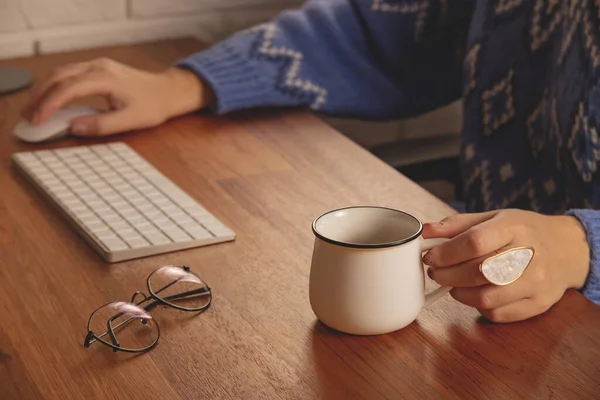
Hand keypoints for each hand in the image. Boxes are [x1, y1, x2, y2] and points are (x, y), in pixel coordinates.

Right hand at [22, 58, 214, 135]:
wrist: (168, 91)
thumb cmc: (154, 105)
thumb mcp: (130, 120)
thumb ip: (102, 125)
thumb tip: (74, 127)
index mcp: (106, 78)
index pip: (69, 88)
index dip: (50, 104)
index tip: (38, 119)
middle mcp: (99, 67)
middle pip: (59, 77)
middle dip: (41, 96)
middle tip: (28, 116)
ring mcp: (98, 65)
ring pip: (62, 73)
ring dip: (46, 90)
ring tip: (34, 110)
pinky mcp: (98, 69)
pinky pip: (70, 74)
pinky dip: (56, 86)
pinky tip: (50, 99)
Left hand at [422, 209, 589, 322]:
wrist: (567, 249)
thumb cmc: (524, 231)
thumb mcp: (494, 217)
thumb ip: (458, 225)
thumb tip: (426, 231)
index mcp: (515, 227)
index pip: (474, 242)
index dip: (446, 253)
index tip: (430, 257)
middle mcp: (529, 255)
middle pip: (478, 272)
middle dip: (447, 275)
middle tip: (435, 272)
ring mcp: (536, 282)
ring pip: (486, 297)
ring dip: (459, 293)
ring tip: (452, 284)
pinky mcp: (539, 304)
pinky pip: (498, 313)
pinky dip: (478, 307)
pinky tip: (475, 294)